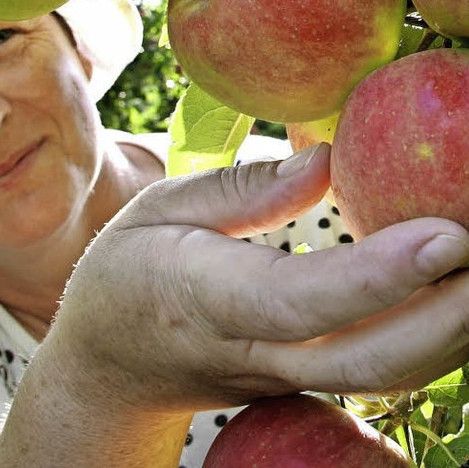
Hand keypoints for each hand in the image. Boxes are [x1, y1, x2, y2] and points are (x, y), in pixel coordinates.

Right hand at [54, 143, 468, 409]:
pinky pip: (377, 370)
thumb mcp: (161, 208)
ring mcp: (284, 378)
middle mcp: (254, 351)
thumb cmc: (128, 273)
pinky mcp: (303, 383)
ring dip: (450, 332)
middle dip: (447, 317)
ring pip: (384, 376)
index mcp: (207, 298)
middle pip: (366, 360)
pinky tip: (457, 294)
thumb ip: (244, 188)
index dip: (380, 275)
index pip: (303, 299)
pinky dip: (430, 339)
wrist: (109, 367)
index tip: (446, 234)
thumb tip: (328, 159)